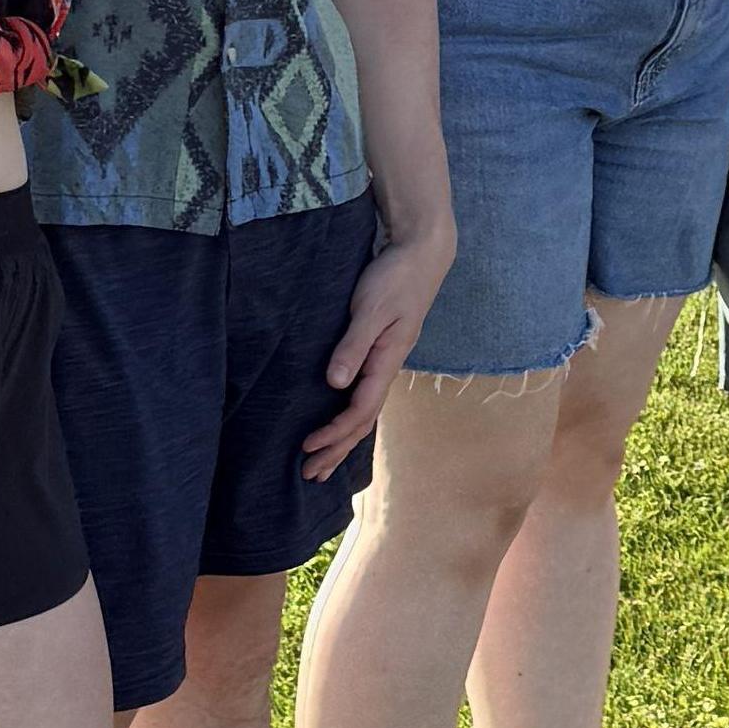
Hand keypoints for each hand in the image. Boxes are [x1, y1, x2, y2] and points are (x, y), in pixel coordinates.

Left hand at [303, 222, 454, 478]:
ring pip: (364, 410)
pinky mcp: (380, 350)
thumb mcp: (372, 309)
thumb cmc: (395, 277)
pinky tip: (338, 420)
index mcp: (387, 361)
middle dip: (337, 449)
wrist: (422, 253)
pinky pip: (364, 393)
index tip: (306, 446)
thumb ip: (353, 346)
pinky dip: (348, 415)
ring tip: (320, 460)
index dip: (334, 433)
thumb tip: (336, 384)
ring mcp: (385, 360)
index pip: (360, 411)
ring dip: (342, 438)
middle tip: (308, 474)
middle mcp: (387, 367)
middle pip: (363, 420)